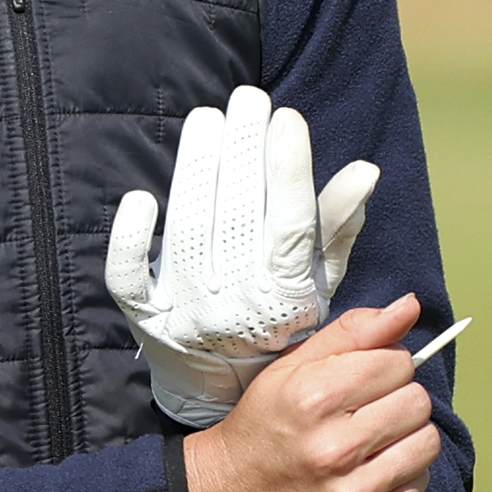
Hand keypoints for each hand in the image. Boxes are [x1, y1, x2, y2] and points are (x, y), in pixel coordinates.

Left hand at [103, 85, 378, 428]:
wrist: (220, 392)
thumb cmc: (278, 325)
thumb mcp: (317, 283)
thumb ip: (336, 228)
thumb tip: (364, 170)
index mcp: (284, 298)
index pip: (288, 224)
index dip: (288, 170)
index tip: (288, 118)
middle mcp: (233, 305)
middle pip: (236, 217)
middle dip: (242, 151)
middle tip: (247, 98)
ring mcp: (184, 311)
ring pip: (187, 231)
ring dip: (196, 170)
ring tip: (208, 118)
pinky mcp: (143, 316)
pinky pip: (127, 275)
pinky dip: (129, 238)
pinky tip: (141, 196)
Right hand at [181, 295, 441, 491]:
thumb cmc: (263, 426)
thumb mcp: (292, 367)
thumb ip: (354, 332)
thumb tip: (410, 307)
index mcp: (314, 398)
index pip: (398, 363)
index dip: (384, 365)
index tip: (363, 379)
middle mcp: (334, 449)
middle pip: (418, 402)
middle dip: (398, 399)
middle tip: (366, 411)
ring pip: (427, 444)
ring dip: (407, 437)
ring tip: (374, 440)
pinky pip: (419, 487)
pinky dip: (403, 475)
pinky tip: (371, 471)